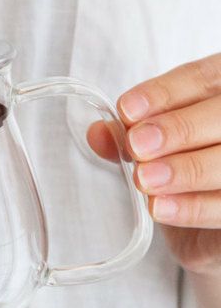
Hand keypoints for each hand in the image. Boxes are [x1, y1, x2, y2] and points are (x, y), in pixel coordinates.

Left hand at [88, 53, 220, 277]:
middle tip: (137, 145)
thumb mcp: (148, 148)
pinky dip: (191, 207)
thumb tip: (99, 133)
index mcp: (219, 93)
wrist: (201, 229)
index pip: (202, 78)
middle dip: (177, 129)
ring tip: (145, 179)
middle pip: (220, 116)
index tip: (126, 109)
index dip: (164, 93)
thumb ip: (125, 138)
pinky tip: (160, 207)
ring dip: (184, 170)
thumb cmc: (177, 171)